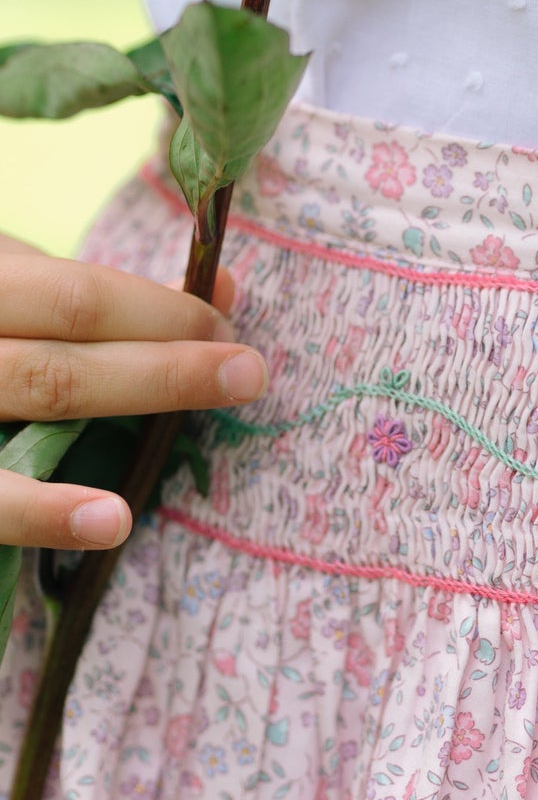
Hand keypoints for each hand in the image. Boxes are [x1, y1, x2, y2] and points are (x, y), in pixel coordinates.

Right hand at [0, 232, 265, 549]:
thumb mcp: (0, 279)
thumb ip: (87, 291)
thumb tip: (223, 285)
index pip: (71, 296)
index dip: (156, 310)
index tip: (226, 322)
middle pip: (62, 358)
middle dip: (165, 364)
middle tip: (251, 371)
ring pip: (32, 411)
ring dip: (128, 408)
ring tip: (213, 411)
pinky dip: (44, 515)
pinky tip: (108, 520)